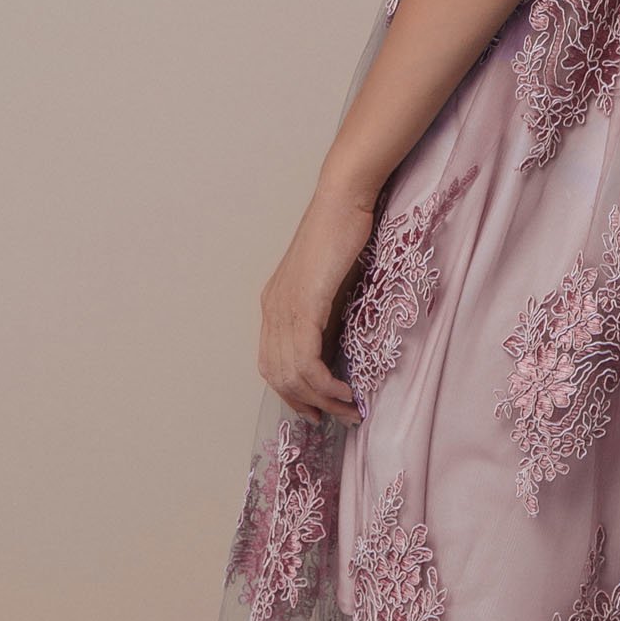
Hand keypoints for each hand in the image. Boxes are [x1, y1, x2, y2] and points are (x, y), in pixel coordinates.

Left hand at [257, 181, 374, 427]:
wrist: (343, 202)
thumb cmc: (344, 234)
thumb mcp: (332, 285)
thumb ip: (327, 316)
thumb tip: (336, 351)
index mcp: (274, 305)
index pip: (272, 364)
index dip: (292, 394)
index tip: (318, 409)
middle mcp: (272, 310)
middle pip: (277, 376)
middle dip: (307, 404)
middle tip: (336, 418)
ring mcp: (283, 308)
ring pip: (292, 374)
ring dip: (321, 400)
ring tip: (348, 410)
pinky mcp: (303, 306)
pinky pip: (306, 361)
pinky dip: (325, 384)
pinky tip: (344, 390)